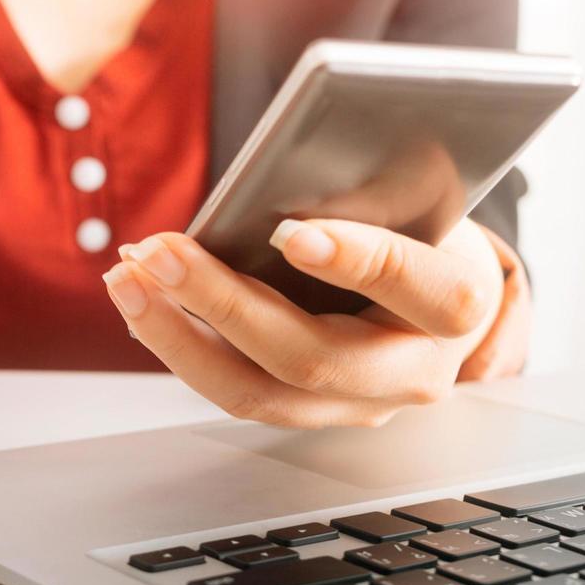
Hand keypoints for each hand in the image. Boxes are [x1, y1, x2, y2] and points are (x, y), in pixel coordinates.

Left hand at [106, 218, 520, 428]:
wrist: (437, 300)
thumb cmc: (422, 234)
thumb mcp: (420, 204)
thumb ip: (372, 195)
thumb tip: (280, 172)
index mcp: (457, 308)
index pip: (422, 291)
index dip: (359, 261)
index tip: (291, 233)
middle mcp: (412, 372)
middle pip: (310, 357)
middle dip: (223, 304)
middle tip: (160, 252)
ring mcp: (355, 405)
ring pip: (254, 391)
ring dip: (175, 334)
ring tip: (127, 275)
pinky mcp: (305, 412)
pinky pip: (232, 388)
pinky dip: (177, 343)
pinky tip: (140, 297)